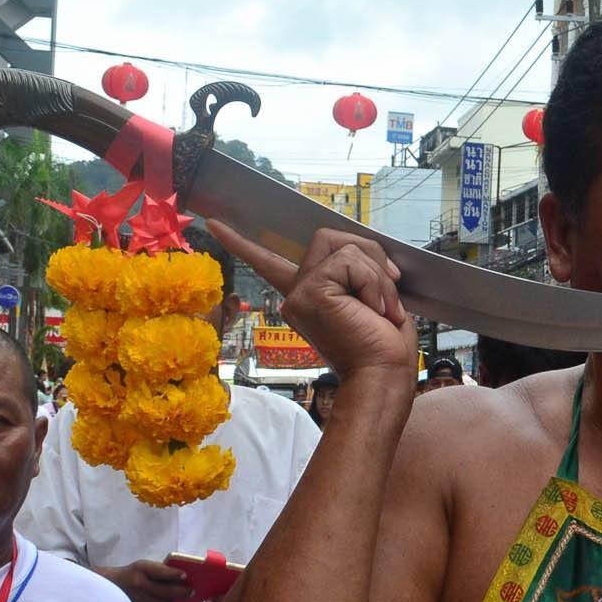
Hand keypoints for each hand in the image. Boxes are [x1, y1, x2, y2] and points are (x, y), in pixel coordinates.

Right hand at [101, 560, 191, 601]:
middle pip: (165, 592)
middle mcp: (138, 585)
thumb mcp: (142, 567)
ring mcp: (137, 600)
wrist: (108, 587)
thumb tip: (182, 577)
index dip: (174, 574)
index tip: (185, 576)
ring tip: (182, 598)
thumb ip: (159, 571)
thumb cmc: (130, 574)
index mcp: (139, 569)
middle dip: (181, 592)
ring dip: (173, 601)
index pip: (160, 571)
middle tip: (192, 591)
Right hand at [206, 221, 417, 378]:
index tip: (213, 224)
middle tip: (388, 296)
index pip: (270, 263)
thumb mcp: (375, 298)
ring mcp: (300, 294)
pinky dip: (374, 283)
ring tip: (381, 310)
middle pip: (331, 238)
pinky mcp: (311, 292)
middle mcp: (296, 294)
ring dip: (377, 275)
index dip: (241, 243)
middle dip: (372, 257)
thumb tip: (367, 249)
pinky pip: (351, 261)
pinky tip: (373, 311)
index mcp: (308, 296)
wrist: (383, 376)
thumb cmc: (384, 347)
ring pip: (346, 247)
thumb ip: (359, 270)